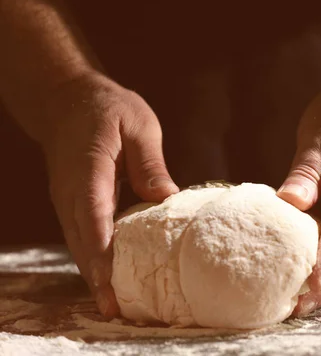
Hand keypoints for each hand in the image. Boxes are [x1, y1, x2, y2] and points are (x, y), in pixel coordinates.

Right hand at [41, 73, 178, 316]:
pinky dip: (94, 260)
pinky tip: (111, 279)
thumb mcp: (137, 124)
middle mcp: (71, 191)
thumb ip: (149, 162)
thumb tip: (166, 199)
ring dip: (94, 276)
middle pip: (81, 240)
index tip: (112, 277)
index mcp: (88, 168)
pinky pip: (81, 237)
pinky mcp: (73, 204)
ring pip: (78, 244)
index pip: (93, 212)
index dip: (102, 247)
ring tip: (115, 306)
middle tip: (117, 308)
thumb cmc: (106, 108)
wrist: (65, 101)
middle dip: (98, 276)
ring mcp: (67, 199)